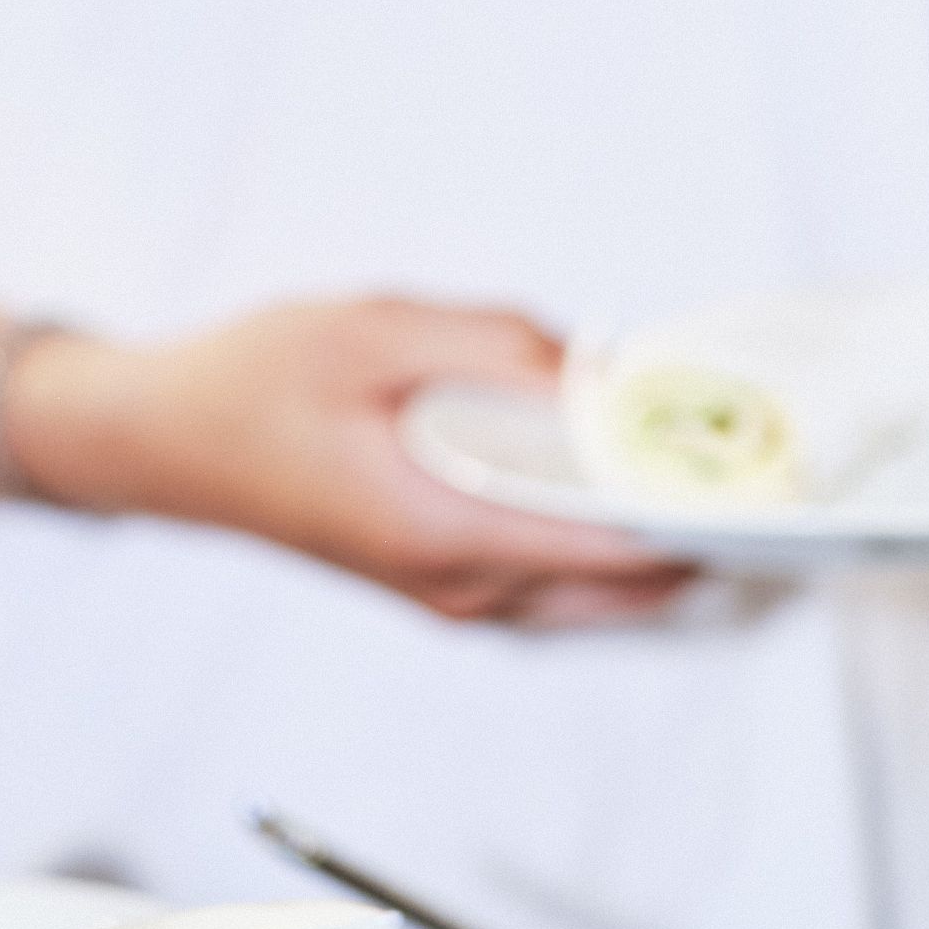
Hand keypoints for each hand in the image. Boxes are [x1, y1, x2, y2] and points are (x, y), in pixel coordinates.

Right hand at [12, 299, 696, 625]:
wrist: (164, 442)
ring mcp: (458, 601)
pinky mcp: (454, 588)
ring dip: (659, 536)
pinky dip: (608, 538)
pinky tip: (628, 476)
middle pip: (631, 587)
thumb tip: (602, 374)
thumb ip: (496, 347)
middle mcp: (463, 591)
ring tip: (712, 462)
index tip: (761, 468)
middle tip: (764, 457)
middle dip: (700, 527)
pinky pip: (563, 580)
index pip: (612, 545)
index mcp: (444, 532)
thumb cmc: (255, 383)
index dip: (697, 508)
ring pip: (604, 593)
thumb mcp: (377, 327)